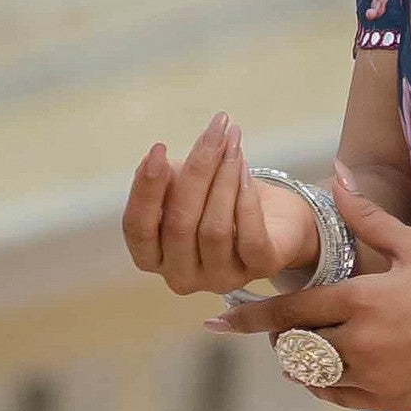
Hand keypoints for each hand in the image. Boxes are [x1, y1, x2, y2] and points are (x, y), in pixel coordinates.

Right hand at [122, 116, 318, 297]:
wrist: (273, 215)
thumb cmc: (216, 200)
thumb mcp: (182, 185)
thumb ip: (164, 180)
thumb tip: (155, 162)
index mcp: (153, 257)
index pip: (138, 228)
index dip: (145, 189)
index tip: (158, 149)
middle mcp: (182, 275)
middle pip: (179, 224)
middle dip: (196, 171)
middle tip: (213, 132)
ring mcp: (220, 279)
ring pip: (214, 229)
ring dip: (223, 179)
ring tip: (232, 144)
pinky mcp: (258, 270)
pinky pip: (250, 237)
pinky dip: (245, 199)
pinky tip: (244, 170)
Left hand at [212, 175, 410, 410]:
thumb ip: (366, 216)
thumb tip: (337, 174)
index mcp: (360, 299)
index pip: (289, 309)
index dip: (250, 316)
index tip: (218, 320)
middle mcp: (359, 341)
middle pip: (294, 344)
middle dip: (280, 335)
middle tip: (277, 328)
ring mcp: (371, 376)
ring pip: (311, 373)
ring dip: (300, 361)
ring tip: (304, 348)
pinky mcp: (386, 401)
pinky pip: (335, 396)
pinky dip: (323, 384)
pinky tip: (327, 372)